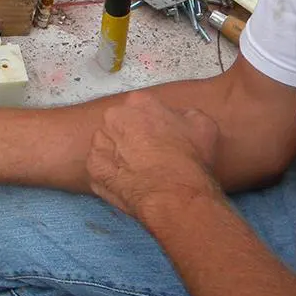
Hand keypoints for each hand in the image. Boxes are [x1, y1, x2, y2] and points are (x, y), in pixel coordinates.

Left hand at [85, 91, 220, 222]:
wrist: (174, 194)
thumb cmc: (190, 158)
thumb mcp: (203, 124)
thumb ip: (184, 114)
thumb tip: (177, 117)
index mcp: (139, 101)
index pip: (140, 108)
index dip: (151, 124)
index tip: (159, 138)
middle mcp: (114, 117)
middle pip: (119, 124)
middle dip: (130, 137)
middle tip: (147, 155)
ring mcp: (99, 143)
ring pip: (106, 145)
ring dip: (117, 155)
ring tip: (138, 171)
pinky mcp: (93, 168)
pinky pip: (100, 168)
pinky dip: (110, 175)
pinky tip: (128, 182)